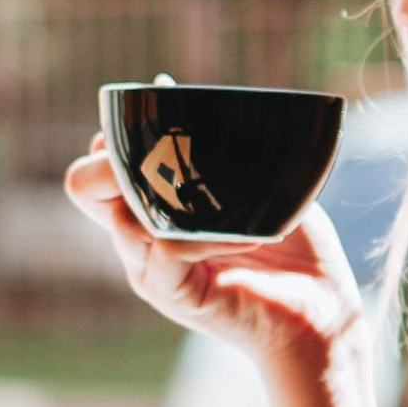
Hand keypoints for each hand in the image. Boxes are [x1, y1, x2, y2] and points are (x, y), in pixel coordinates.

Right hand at [62, 143, 366, 377]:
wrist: (323, 315)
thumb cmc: (295, 252)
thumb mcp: (258, 189)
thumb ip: (221, 153)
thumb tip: (176, 91)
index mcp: (151, 213)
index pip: (95, 168)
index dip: (110, 138)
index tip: (155, 121)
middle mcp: (140, 242)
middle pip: (84, 185)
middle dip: (114, 158)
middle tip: (166, 155)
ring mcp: (152, 271)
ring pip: (121, 216)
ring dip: (170, 193)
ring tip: (225, 204)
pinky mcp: (176, 296)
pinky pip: (163, 249)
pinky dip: (199, 234)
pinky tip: (241, 238)